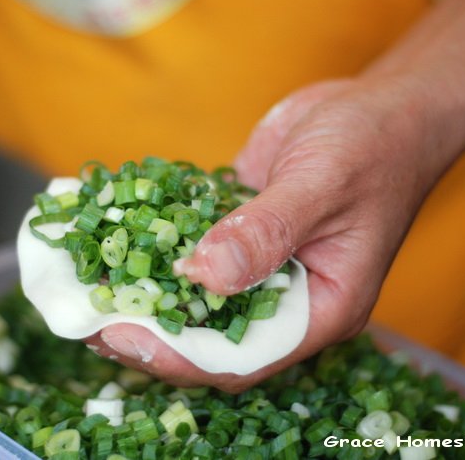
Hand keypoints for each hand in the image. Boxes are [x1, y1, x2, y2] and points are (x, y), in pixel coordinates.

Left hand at [87, 78, 440, 391]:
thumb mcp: (323, 185)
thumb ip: (266, 232)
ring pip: (194, 296)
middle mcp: (284, 298)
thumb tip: (203, 275)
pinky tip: (115, 238)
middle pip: (208, 336)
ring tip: (87, 286)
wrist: (377, 108)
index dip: (179, 356)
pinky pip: (192, 249)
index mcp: (319, 309)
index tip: (121, 337)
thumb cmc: (373, 147)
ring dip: (143, 291)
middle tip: (88, 318)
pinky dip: (155, 246)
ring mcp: (259, 267)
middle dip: (149, 331)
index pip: (242, 357)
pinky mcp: (237, 233)